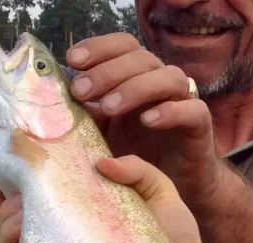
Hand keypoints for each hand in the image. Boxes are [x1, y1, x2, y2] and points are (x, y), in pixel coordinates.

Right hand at [0, 154, 204, 242]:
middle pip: (11, 226)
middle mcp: (64, 239)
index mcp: (76, 211)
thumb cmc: (174, 234)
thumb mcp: (158, 191)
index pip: (29, 201)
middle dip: (3, 216)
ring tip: (20, 234)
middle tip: (17, 207)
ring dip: (6, 240)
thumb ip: (135, 170)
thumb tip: (102, 163)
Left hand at [65, 34, 229, 213]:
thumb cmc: (139, 155)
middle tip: (82, 91)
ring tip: (110, 108)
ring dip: (136, 88)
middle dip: (107, 71)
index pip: (123, 47)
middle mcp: (160, 83)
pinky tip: (148, 120)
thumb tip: (53, 104)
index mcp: (137, 77)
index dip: (99, 48)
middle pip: (141, 58)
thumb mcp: (104, 135)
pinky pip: (192, 108)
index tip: (72, 61)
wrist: (176, 186)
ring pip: (167, 77)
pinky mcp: (199, 125)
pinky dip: (170, 111)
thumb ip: (86, 117)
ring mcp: (182, 101)